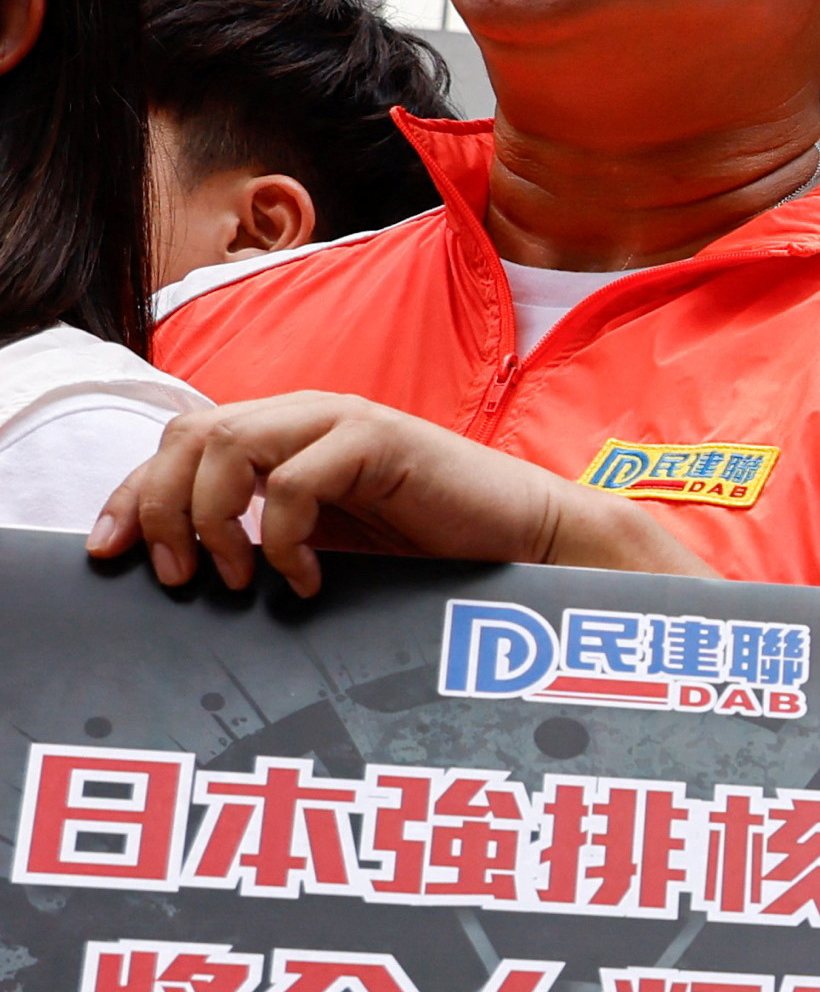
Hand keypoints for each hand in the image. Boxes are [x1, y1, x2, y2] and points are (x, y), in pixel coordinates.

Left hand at [95, 393, 708, 596]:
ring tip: (242, 577)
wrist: (534, 544)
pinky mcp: (381, 441)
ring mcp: (345, 420)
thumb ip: (261, 534)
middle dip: (160, 507)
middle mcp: (306, 413)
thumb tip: (179, 566)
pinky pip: (295, 480)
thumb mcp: (327, 545)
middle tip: (183, 576)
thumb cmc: (437, 552)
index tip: (113, 554)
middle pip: (187, 432)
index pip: (178, 442)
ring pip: (226, 442)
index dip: (131, 493)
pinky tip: (309, 578)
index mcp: (287, 433)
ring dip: (214, 519)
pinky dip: (282, 536)